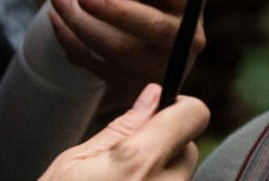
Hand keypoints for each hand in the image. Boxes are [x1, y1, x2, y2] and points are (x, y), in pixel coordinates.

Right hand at [39, 85, 208, 180]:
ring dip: (158, 175)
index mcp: (138, 163)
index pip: (194, 115)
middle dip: (164, 146)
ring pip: (180, 177)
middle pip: (187, 148)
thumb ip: (122, 127)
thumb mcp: (74, 164)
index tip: (160, 111)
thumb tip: (153, 95)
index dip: (178, 108)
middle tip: (124, 162)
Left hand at [49, 0, 205, 87]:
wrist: (143, 40)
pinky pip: (102, 71)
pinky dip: (74, 47)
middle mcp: (184, 33)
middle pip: (154, 26)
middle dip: (114, 10)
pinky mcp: (135, 85)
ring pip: (123, 52)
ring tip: (57, 0)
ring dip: (83, 28)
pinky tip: (57, 24)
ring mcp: (161, 64)